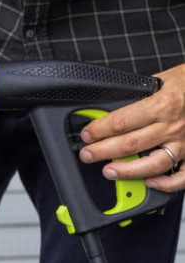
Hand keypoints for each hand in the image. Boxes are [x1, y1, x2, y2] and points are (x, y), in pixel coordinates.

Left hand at [79, 63, 184, 190]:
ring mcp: (184, 142)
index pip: (121, 122)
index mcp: (162, 105)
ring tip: (109, 171)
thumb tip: (115, 105)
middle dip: (102, 151)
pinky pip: (181, 176)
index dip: (99, 130)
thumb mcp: (164, 79)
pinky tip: (149, 182)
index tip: (87, 134)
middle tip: (87, 155)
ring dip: (127, 171)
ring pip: (152, 164)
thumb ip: (141, 95)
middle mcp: (172, 126)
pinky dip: (166, 183)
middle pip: (130, 144)